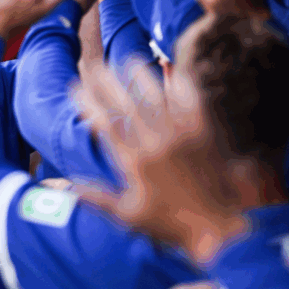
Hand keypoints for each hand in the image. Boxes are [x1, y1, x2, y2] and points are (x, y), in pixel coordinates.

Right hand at [73, 57, 248, 263]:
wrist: (218, 229)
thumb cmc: (171, 226)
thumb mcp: (129, 216)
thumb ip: (98, 199)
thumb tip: (70, 188)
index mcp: (134, 162)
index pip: (105, 123)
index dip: (89, 103)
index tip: (76, 88)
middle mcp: (156, 143)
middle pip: (126, 104)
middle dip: (108, 82)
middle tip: (96, 66)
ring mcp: (182, 136)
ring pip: (157, 97)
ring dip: (141, 76)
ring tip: (129, 59)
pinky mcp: (205, 133)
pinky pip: (191, 101)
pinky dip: (180, 84)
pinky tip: (171, 71)